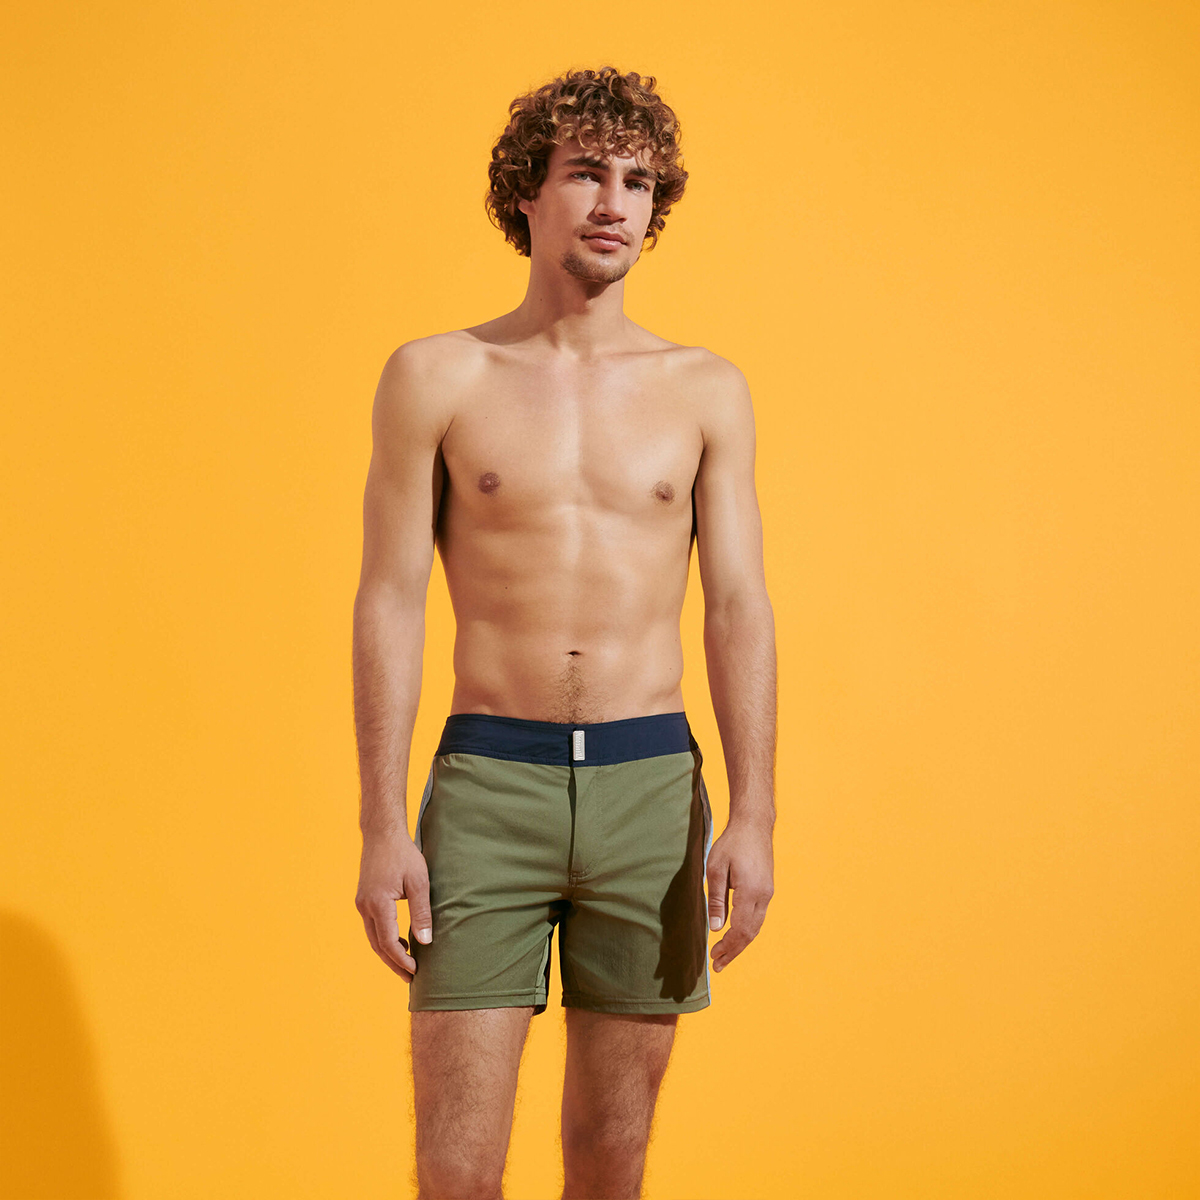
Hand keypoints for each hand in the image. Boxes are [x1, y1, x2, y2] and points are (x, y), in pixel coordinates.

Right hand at [355, 830, 432, 980]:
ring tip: (406, 964)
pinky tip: (401, 941)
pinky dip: (385, 938)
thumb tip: (425, 942)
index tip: (416, 971)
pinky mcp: (364, 899)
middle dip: (394, 963)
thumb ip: (422, 912)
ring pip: (373, 937)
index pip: (388, 942)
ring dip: (389, 952)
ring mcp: (362, 903)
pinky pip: (373, 926)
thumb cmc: (403, 855)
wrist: (382, 833)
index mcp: (378, 904)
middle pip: (378, 945)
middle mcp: (365, 906)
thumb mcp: (419, 882)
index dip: (402, 960)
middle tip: (410, 978)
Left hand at [706, 818, 773, 972]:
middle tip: (717, 964)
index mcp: (750, 892)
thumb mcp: (716, 869)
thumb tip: (716, 928)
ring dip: (740, 943)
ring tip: (724, 954)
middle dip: (734, 951)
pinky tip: (735, 934)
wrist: (753, 825)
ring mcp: (767, 893)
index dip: (728, 947)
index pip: (740, 930)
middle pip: (750, 933)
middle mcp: (763, 896)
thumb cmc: (732, 844)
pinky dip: (746, 930)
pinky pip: (757, 916)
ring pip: (756, 926)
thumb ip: (716, 899)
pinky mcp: (766, 889)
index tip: (714, 958)